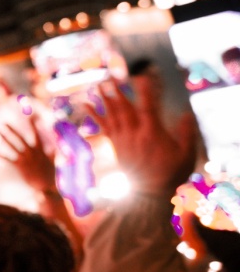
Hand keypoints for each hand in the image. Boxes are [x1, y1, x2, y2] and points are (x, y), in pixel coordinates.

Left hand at [0, 115, 56, 192]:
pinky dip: (2, 155)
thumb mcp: (52, 160)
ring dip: (5, 139)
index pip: (37, 135)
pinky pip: (9, 159)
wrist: (47, 187)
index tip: (29, 117)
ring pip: (13, 147)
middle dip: (11, 131)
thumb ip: (53, 152)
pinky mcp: (20, 167)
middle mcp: (32, 153)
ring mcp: (25, 160)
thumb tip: (56, 146)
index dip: (34, 126)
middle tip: (3, 124)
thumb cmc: (50, 174)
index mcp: (40, 150)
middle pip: (20, 139)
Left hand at [89, 75, 197, 195]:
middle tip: (110, 77)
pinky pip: (103, 127)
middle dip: (117, 92)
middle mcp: (134, 133)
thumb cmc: (171, 173)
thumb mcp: (186, 154)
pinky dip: (94, 115)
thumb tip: (187, 114)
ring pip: (112, 115)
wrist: (150, 193)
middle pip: (125, 108)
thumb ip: (186, 133)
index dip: (146, 92)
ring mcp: (123, 139)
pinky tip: (85, 105)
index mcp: (152, 133)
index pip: (148, 107)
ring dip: (104, 99)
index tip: (142, 78)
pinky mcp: (116, 145)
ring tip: (98, 85)